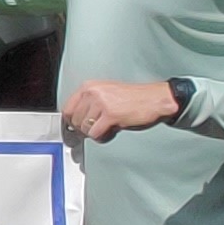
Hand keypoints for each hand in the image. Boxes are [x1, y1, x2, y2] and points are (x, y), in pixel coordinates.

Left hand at [64, 79, 178, 141]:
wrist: (156, 98)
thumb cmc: (134, 98)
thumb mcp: (106, 94)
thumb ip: (90, 103)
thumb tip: (76, 121)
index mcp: (89, 87)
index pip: (67, 108)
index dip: (71, 122)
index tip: (75, 129)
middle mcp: (92, 93)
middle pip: (74, 120)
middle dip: (84, 129)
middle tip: (97, 130)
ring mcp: (101, 103)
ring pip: (85, 128)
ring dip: (95, 133)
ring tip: (107, 129)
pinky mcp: (111, 115)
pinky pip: (96, 133)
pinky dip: (102, 137)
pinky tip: (111, 132)